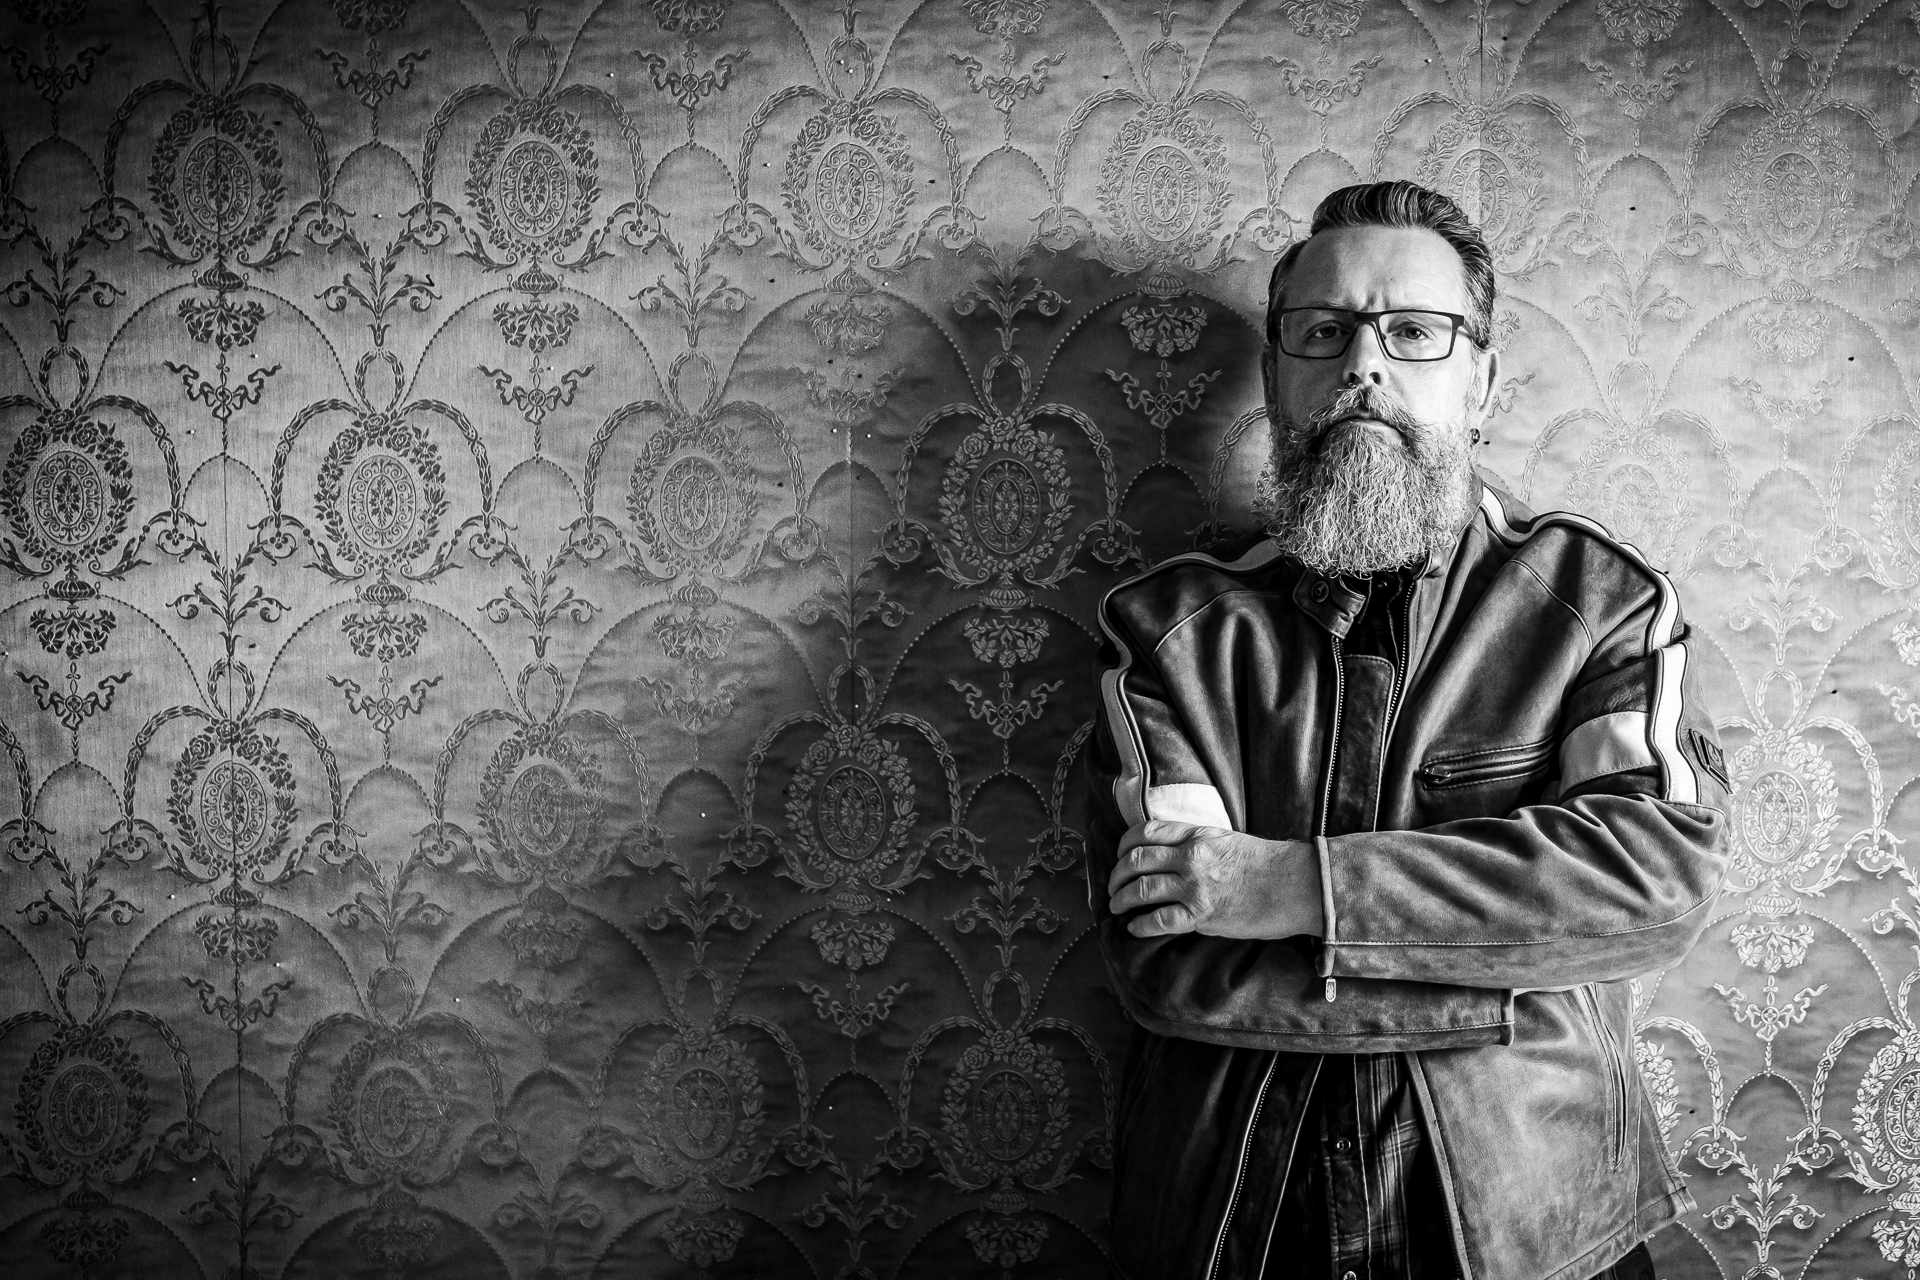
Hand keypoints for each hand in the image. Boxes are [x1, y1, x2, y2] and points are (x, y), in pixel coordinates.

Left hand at [1107, 820, 1323, 939]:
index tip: (1119, 856)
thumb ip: (1195, 843)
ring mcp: (1194, 886)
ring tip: (1116, 907)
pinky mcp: (1202, 914)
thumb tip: (1169, 854)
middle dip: (1117, 876)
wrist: (1294, 884)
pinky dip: (1141, 925)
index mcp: (1195, 835)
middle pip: (1135, 861)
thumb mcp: (1225, 839)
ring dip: (1122, 900)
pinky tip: (1134, 928)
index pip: (1144, 833)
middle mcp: (1189, 857)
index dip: (1124, 845)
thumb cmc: (1265, 863)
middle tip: (1112, 887)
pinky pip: (1160, 920)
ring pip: (1141, 890)